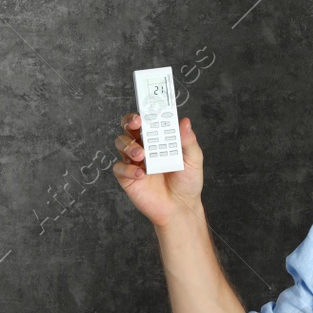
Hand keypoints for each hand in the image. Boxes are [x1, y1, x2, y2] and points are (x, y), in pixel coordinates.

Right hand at [111, 113, 203, 227]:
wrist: (181, 208)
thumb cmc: (187, 182)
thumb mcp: (193, 159)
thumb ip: (188, 141)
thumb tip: (185, 122)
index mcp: (159, 139)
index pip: (149, 119)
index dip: (146, 110)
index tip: (149, 105)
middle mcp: (144, 146)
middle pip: (129, 127)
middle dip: (130, 121)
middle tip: (138, 122)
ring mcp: (134, 161)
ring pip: (121, 143)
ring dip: (129, 145)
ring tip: (141, 154)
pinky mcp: (127, 177)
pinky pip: (119, 168)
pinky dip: (128, 169)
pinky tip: (141, 174)